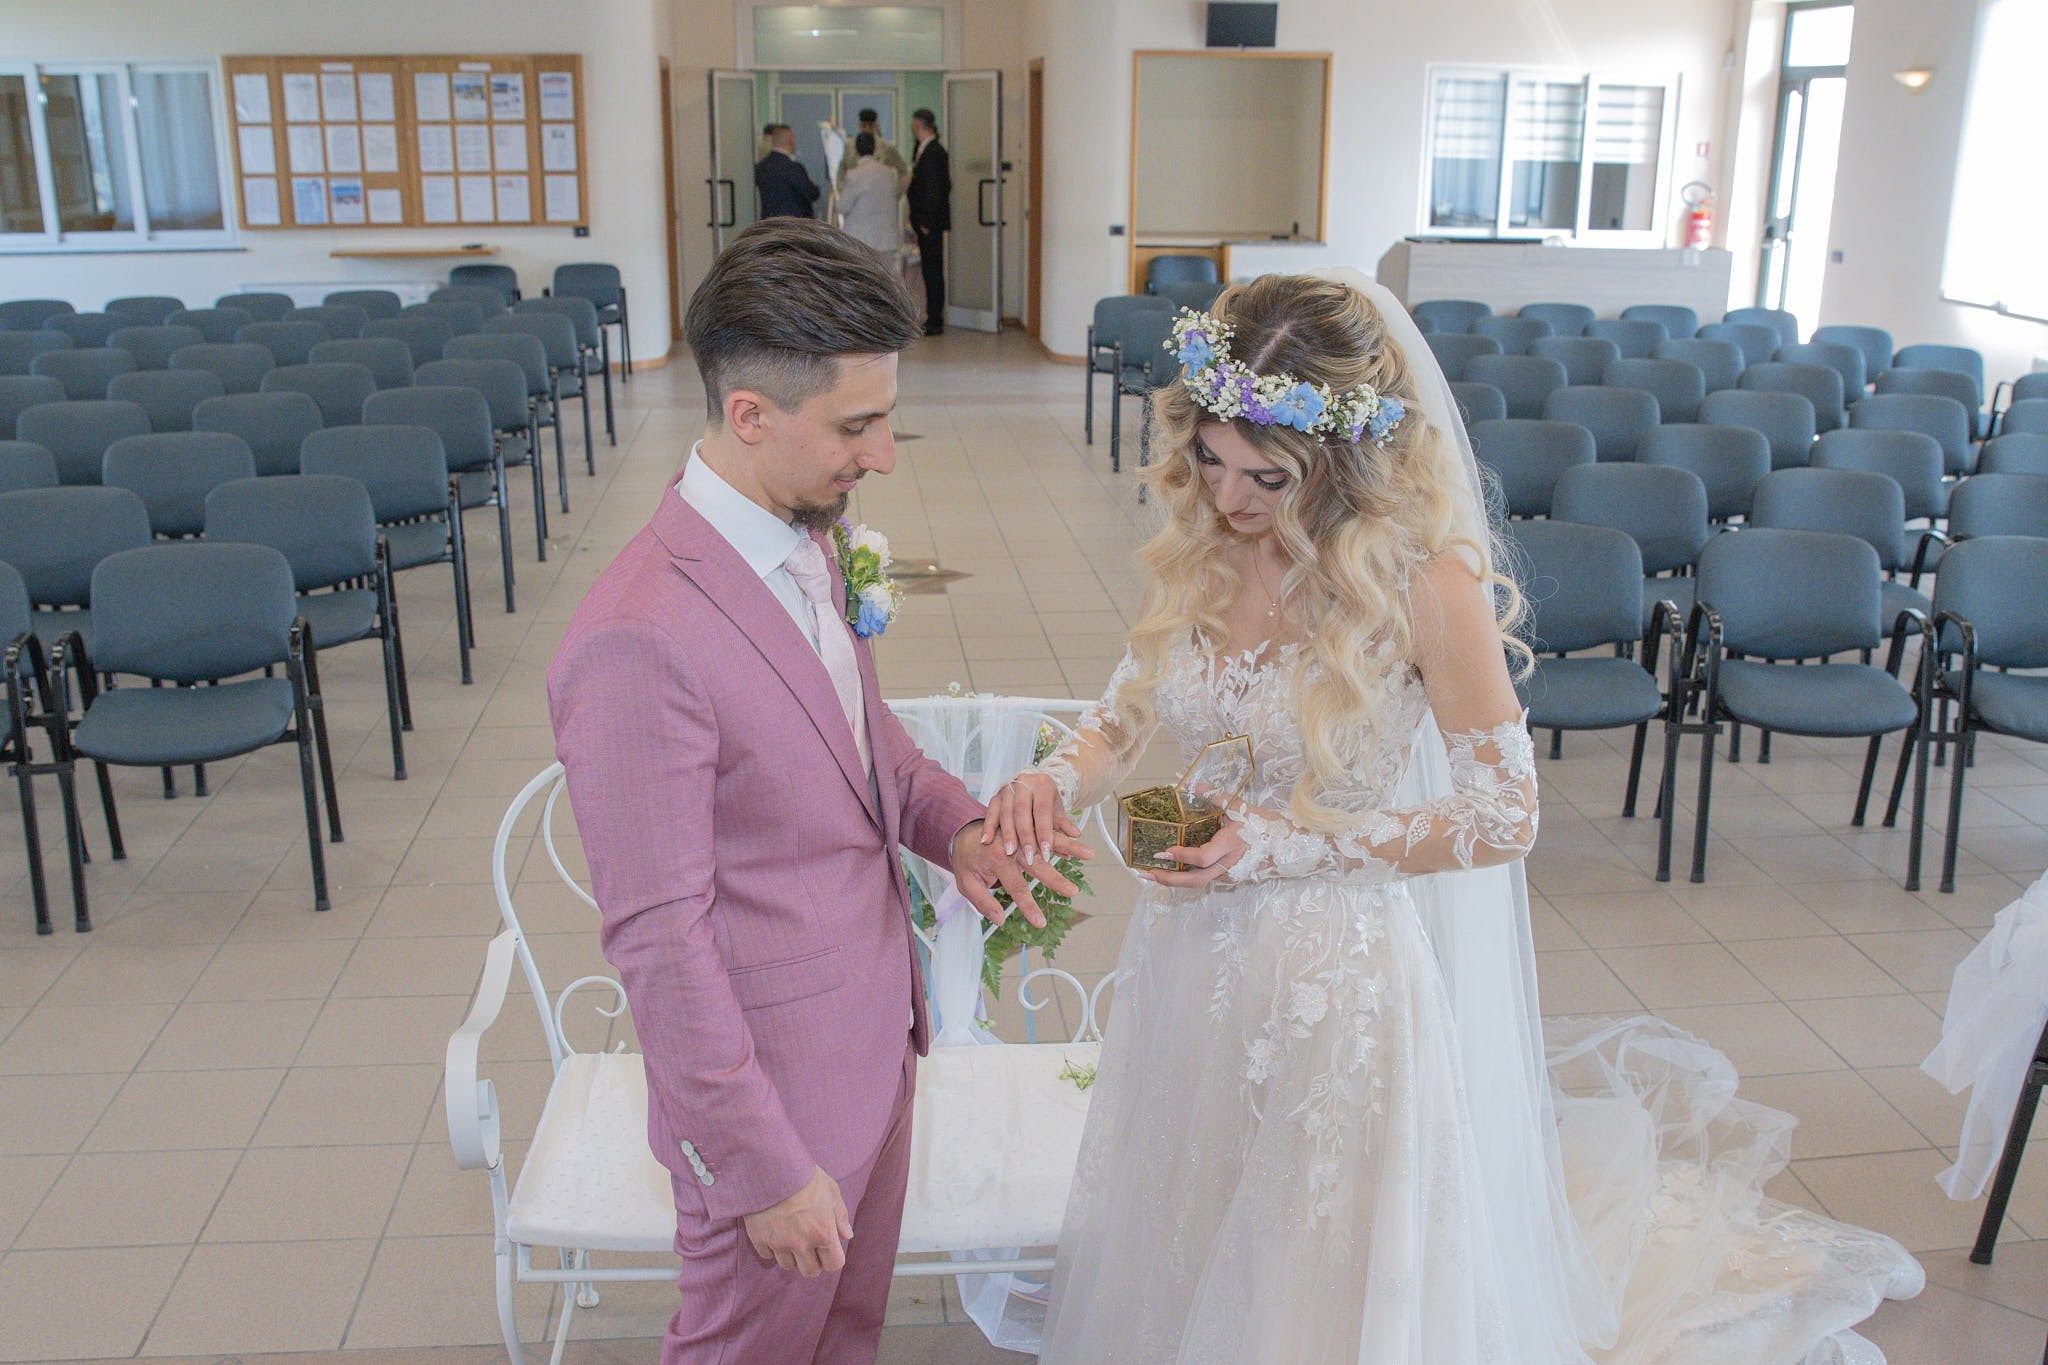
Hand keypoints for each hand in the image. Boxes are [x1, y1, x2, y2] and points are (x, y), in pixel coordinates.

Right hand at [743, 1166, 852, 1277]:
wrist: (771, 1166)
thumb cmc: (804, 1176)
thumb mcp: (830, 1190)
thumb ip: (840, 1216)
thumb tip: (847, 1236)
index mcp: (823, 1232)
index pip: (833, 1264)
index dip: (831, 1257)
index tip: (827, 1248)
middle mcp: (802, 1243)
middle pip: (810, 1271)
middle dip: (812, 1261)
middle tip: (809, 1245)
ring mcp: (779, 1243)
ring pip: (787, 1266)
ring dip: (791, 1255)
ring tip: (790, 1235)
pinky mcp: (759, 1239)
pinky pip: (767, 1256)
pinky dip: (771, 1247)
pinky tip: (774, 1231)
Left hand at [951, 818, 1091, 928]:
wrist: (963, 833)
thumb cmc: (967, 861)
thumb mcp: (966, 884)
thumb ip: (982, 902)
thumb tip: (999, 920)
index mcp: (996, 859)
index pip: (1016, 887)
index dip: (1029, 907)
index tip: (1041, 922)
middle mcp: (1011, 845)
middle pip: (1037, 863)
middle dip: (1055, 878)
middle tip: (1073, 891)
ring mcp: (1020, 834)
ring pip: (1047, 839)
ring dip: (1069, 847)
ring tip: (1089, 853)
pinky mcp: (1026, 827)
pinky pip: (1047, 827)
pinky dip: (1064, 831)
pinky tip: (1079, 836)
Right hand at [982, 772, 1083, 871]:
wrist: (1031, 786)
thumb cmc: (1046, 803)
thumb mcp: (1057, 811)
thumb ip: (1064, 824)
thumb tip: (1076, 835)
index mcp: (1043, 784)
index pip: (1043, 809)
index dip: (1044, 830)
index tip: (1046, 851)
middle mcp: (1024, 782)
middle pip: (1022, 811)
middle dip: (1025, 835)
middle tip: (1029, 856)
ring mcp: (1007, 788)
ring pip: (1006, 812)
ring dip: (1008, 834)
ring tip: (1010, 853)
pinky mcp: (995, 795)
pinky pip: (991, 812)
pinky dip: (988, 827)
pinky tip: (986, 841)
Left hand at [1141, 790, 1265, 889]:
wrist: (1283, 843)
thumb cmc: (1259, 821)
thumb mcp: (1238, 804)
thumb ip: (1213, 795)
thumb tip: (1189, 786)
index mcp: (1230, 844)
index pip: (1203, 857)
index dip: (1183, 856)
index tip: (1164, 851)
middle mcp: (1228, 863)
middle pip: (1196, 880)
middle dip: (1169, 879)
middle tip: (1147, 873)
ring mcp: (1228, 873)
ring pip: (1198, 883)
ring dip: (1174, 880)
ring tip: (1152, 873)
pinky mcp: (1228, 877)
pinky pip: (1204, 879)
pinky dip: (1185, 877)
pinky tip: (1170, 871)